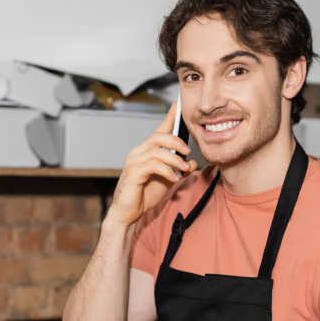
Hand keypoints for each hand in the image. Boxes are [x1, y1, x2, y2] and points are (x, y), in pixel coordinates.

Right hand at [107, 102, 197, 227]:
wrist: (127, 213)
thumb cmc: (144, 195)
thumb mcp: (167, 181)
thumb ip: (179, 170)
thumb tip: (192, 162)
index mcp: (145, 152)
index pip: (158, 131)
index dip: (168, 118)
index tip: (176, 106)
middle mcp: (138, 153)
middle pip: (158, 137)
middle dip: (175, 141)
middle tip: (188, 151)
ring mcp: (134, 161)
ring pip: (157, 150)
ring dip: (174, 159)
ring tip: (184, 168)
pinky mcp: (133, 173)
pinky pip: (153, 165)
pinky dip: (167, 170)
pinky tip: (174, 178)